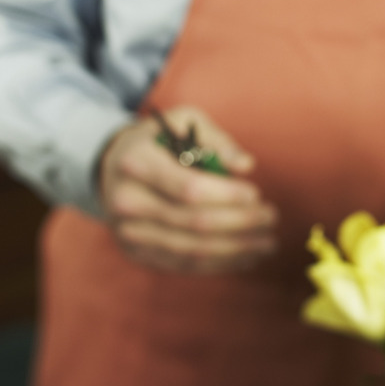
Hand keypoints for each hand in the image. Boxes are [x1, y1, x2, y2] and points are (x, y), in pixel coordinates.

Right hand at [97, 105, 278, 273]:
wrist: (114, 166)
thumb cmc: (158, 139)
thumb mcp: (183, 121)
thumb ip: (216, 141)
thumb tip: (246, 166)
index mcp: (137, 163)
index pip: (188, 188)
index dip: (227, 195)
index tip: (255, 193)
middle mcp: (128, 201)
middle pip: (193, 222)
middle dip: (240, 223)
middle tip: (270, 217)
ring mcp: (130, 233)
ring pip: (191, 250)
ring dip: (236, 249)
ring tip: (267, 242)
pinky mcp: (138, 254)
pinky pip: (184, 264)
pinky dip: (220, 263)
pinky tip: (247, 255)